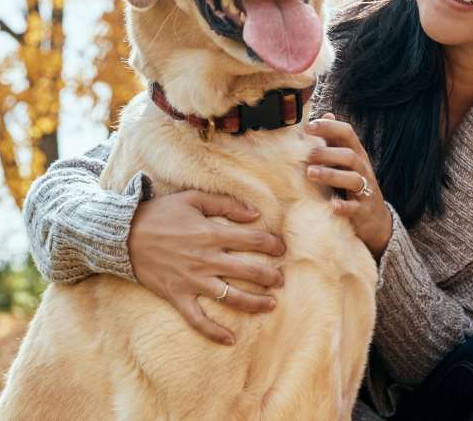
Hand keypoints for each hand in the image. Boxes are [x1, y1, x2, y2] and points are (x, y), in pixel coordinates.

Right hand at [128, 189, 285, 344]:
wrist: (123, 235)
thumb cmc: (161, 213)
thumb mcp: (193, 198)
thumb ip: (226, 204)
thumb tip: (254, 215)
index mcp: (212, 234)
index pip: (252, 241)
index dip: (272, 245)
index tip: (282, 249)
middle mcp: (206, 260)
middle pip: (248, 271)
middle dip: (270, 276)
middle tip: (282, 279)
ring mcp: (192, 281)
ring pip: (231, 297)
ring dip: (254, 302)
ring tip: (271, 304)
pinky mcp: (177, 296)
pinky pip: (197, 319)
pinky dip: (213, 332)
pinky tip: (230, 340)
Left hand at [305, 113, 392, 260]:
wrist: (376, 219)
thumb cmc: (354, 186)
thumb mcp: (347, 162)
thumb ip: (335, 141)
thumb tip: (326, 114)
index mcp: (356, 154)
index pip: (347, 133)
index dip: (329, 127)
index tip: (308, 126)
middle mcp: (363, 169)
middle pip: (349, 155)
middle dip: (327, 153)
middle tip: (307, 155)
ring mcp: (365, 190)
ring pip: (352, 179)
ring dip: (331, 175)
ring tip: (311, 174)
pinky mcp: (364, 210)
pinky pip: (355, 207)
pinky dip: (344, 206)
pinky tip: (331, 206)